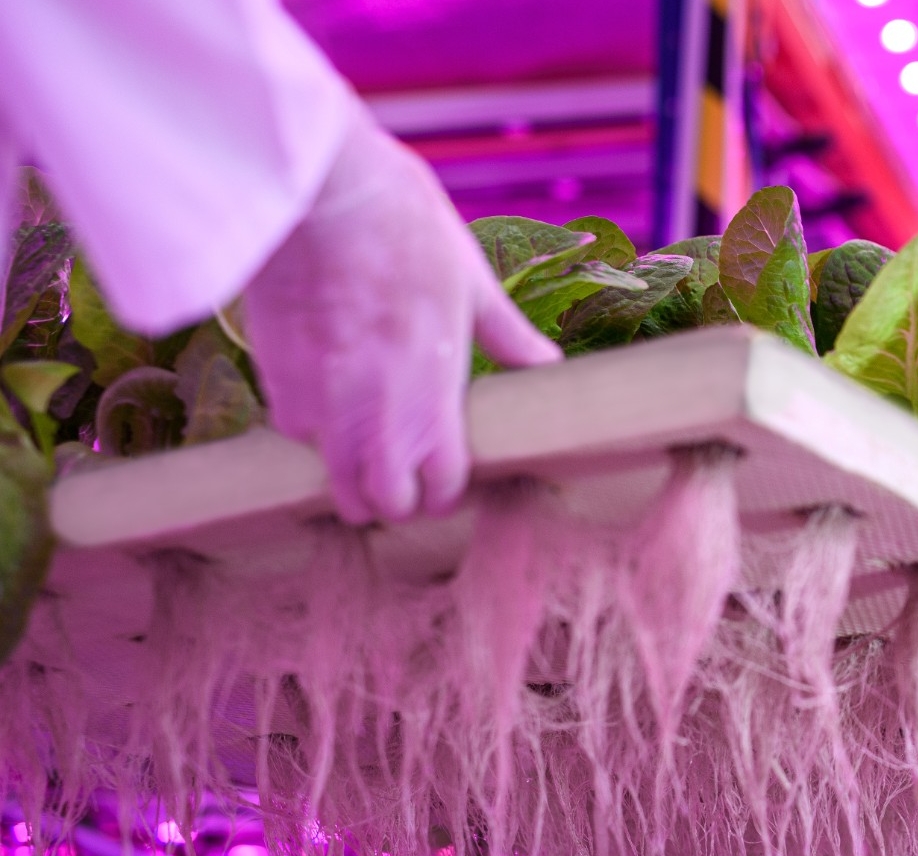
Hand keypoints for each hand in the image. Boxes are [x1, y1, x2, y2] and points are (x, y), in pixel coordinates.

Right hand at [242, 110, 558, 523]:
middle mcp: (371, 419)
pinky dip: (312, 423)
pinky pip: (294, 428)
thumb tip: (548, 365)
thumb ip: (507, 338)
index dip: (444, 490)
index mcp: (431, 402)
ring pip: (329, 473)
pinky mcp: (273, 379)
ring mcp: (317, 404)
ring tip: (365, 431)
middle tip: (403, 466)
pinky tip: (329, 388)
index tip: (446, 471)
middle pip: (378, 505)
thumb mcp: (472, 283)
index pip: (438, 492)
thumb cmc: (406, 230)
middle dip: (390, 497)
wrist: (317, 190)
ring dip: (347, 465)